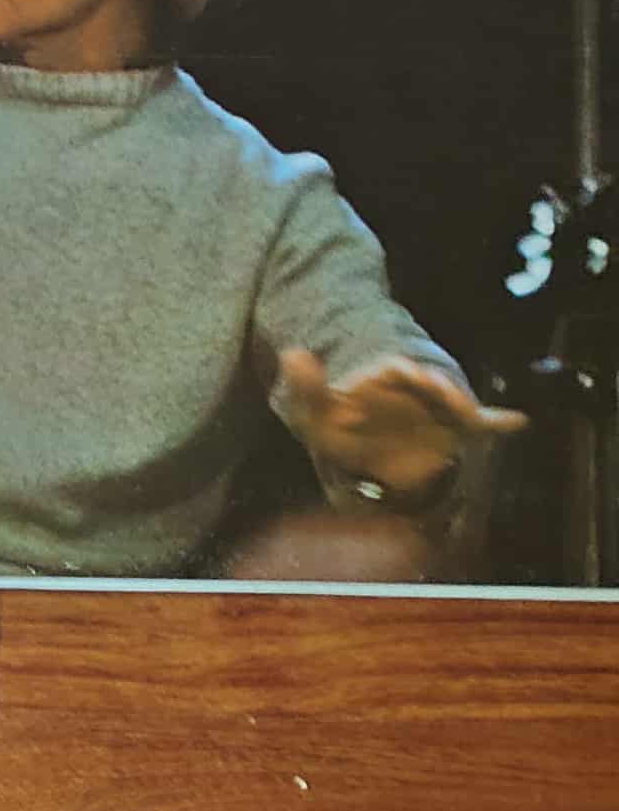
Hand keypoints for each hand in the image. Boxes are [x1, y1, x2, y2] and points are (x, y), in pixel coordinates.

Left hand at [273, 348, 527, 502]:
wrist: (365, 458)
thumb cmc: (338, 430)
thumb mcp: (314, 412)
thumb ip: (305, 386)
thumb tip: (292, 352)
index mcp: (381, 378)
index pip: (393, 368)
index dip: (398, 371)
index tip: (404, 371)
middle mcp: (415, 387)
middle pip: (430, 380)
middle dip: (435, 383)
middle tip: (438, 387)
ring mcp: (437, 408)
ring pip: (455, 401)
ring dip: (462, 402)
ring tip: (468, 408)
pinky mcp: (455, 430)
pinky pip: (481, 424)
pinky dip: (498, 422)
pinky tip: (517, 420)